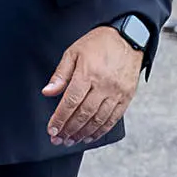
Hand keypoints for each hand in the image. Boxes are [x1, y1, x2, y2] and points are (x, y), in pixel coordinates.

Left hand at [43, 26, 142, 145]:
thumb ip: (60, 74)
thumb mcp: (73, 52)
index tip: (52, 130)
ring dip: (83, 133)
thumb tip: (48, 92)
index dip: (60, 119)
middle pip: (83, 114)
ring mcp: (117, 92)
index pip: (70, 102)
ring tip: (72, 140)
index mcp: (87, 73)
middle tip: (59, 139)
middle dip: (69, 130)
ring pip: (98, 120)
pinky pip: (113, 119)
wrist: (128, 37)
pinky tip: (91, 136)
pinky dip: (101, 131)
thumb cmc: (99, 43)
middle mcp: (103, 85)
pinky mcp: (127, 96)